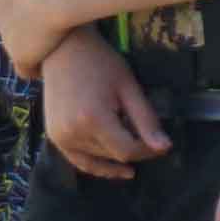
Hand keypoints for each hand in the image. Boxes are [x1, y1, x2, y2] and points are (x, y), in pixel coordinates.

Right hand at [33, 31, 168, 180]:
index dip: (148, 151)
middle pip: (114, 155)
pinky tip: (119, 170)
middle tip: (148, 136)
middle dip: (134, 149)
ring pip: (99, 159)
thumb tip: (165, 148)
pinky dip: (99, 166)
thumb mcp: (129, 88)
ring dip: (118, 154)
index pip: (127, 151)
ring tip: (132, 140)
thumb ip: (146, 120)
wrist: (63, 50)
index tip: (162, 145)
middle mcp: (73, 133)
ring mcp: (60, 137)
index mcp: (93, 119)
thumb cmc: (101, 63)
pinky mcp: (54, 137)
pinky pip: (80, 162)